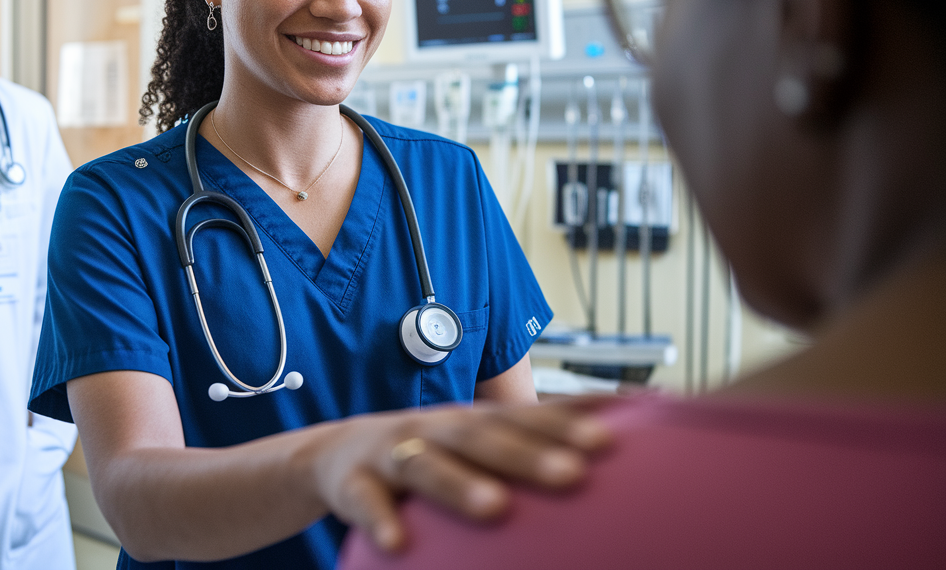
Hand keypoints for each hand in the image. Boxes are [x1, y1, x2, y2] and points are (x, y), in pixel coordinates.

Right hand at [309, 398, 612, 552]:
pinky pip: (366, 500)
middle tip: (575, 475)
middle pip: (483, 438)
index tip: (610, 442)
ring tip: (497, 508)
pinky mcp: (353, 483)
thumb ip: (535, 434)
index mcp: (472, 420)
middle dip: (528, 455)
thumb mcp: (476, 438)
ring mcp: (392, 453)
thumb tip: (626, 420)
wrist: (336, 453)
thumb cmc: (428, 448)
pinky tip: (399, 544)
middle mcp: (436, 429)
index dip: (564, 426)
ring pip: (425, 464)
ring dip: (459, 484)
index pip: (522, 417)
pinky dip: (381, 518)